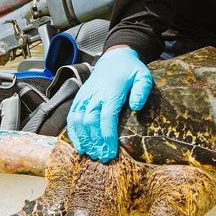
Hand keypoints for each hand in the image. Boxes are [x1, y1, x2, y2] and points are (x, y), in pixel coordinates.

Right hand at [66, 47, 152, 162]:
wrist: (114, 56)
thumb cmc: (131, 70)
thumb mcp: (143, 76)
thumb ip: (141, 90)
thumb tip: (137, 107)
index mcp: (111, 92)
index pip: (106, 118)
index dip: (107, 137)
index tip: (111, 152)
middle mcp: (95, 95)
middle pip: (90, 122)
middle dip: (95, 142)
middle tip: (102, 158)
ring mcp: (85, 96)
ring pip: (78, 120)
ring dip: (83, 139)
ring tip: (91, 154)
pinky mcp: (80, 97)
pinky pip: (72, 116)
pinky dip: (73, 132)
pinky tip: (79, 145)